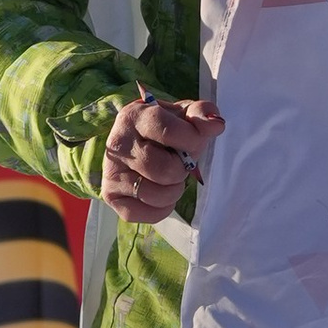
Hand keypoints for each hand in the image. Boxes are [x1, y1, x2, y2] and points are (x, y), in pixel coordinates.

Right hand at [100, 87, 223, 220]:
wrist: (135, 143)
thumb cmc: (163, 128)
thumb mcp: (182, 114)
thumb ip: (200, 114)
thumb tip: (215, 125)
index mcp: (134, 117)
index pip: (168, 131)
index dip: (192, 140)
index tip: (197, 141)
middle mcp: (118, 144)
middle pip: (167, 169)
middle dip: (183, 169)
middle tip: (180, 161)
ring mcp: (112, 172)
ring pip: (158, 195)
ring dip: (174, 190)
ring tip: (169, 177)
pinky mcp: (112, 196)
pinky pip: (149, 214)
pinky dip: (163, 208)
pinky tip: (160, 192)